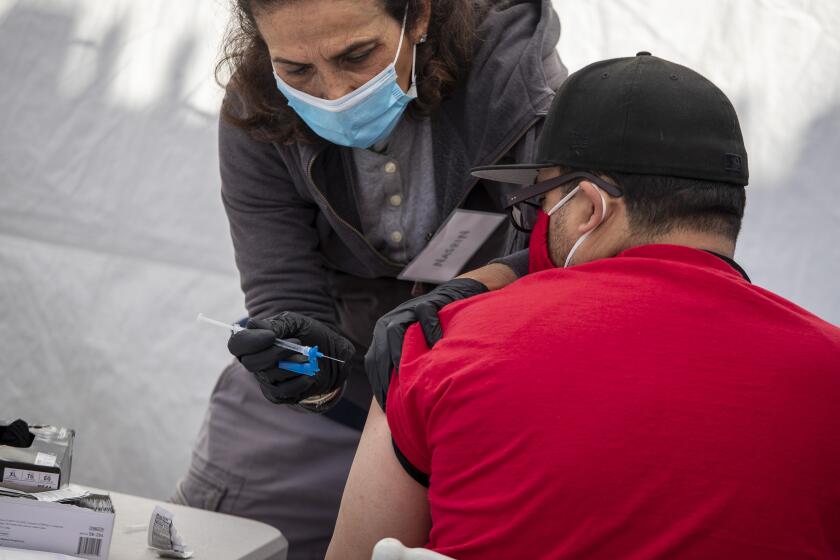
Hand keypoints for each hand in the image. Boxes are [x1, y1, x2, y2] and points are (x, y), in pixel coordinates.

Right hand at [227, 312, 354, 405]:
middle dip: (276, 353)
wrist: (331, 355)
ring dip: (293, 366)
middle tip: (298, 343)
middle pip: (251, 363)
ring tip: (308, 358)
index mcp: (254, 341)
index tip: (272, 336)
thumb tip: (252, 325)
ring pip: (269, 377)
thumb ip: (276, 325)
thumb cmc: (309, 335)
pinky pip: (283, 392)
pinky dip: (300, 381)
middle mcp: (255, 362)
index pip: (236, 344)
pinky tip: (309, 374)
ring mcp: (265, 380)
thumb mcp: (296, 323)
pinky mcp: (278, 395)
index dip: (250, 341)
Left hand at [365, 278, 488, 409]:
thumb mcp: (417, 349)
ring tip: (409, 376)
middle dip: (386, 374)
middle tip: (397, 398)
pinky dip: (429, 331)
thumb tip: (402, 404)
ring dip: (400, 354)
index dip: (379, 384)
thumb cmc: (435, 331)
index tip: (386, 406)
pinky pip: (424, 316)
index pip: (374, 363)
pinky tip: (436, 346)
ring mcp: (406, 311)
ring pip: (395, 332)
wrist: (455, 297)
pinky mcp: (426, 302)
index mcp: (383, 336)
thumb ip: (407, 368)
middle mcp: (389, 323)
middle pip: (381, 350)